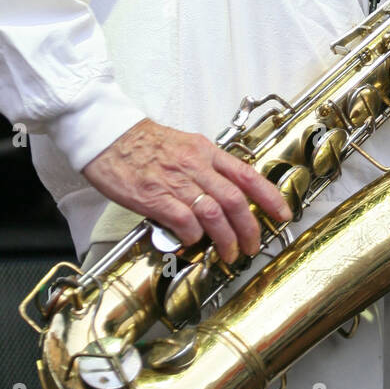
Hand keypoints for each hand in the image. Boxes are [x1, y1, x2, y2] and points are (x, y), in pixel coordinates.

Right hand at [83, 119, 292, 263]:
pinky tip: (192, 241)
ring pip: (215, 214)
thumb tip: (220, 193)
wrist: (107, 135)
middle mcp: (196, 165)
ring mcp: (176, 181)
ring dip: (226, 239)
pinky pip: (185, 222)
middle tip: (252, 245)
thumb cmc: (140, 142)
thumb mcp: (183, 145)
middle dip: (250, 228)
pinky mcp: (155, 197)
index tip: (282, 213)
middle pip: (236, 200)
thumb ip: (204, 166)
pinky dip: (193, 236)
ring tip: (228, 253)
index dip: (270, 197)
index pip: (247, 175)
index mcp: (205, 151)